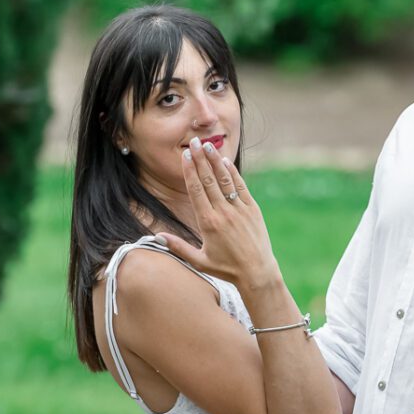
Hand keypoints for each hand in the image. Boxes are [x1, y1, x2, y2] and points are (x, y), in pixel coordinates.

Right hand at [157, 139, 280, 289]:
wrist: (257, 272)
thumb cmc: (226, 269)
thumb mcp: (199, 260)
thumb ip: (178, 247)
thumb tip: (156, 236)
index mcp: (208, 223)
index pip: (196, 191)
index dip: (190, 171)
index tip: (185, 156)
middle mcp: (223, 213)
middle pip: (209, 181)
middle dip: (200, 160)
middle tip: (194, 142)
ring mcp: (239, 209)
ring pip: (225, 180)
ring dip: (215, 161)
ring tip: (207, 146)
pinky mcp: (253, 209)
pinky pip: (240, 187)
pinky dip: (233, 173)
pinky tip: (225, 161)